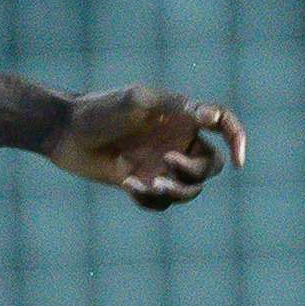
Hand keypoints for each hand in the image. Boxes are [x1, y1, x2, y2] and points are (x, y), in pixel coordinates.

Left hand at [47, 86, 245, 209]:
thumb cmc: (100, 110)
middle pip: (210, 167)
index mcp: (182, 116)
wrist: (64, 131)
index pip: (224, 123)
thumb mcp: (137, 101)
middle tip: (165, 165)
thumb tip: (211, 115)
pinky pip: (161, 203)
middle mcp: (177, 140)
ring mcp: (160, 164)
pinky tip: (127, 185)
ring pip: (189, 190)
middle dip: (193, 172)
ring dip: (175, 192)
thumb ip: (174, 107)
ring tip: (147, 184)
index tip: (240, 160)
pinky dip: (149, 199)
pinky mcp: (143, 183)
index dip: (238, 139)